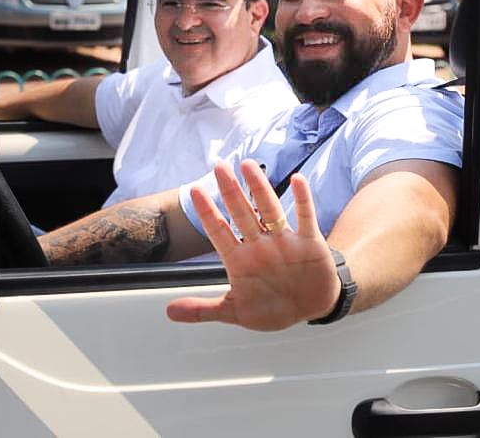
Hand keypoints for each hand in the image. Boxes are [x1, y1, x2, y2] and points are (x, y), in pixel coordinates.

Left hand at [166, 159, 339, 330]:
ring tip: (248, 166)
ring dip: (259, 188)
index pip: (219, 231)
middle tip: (218, 166)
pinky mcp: (309, 243)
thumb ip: (203, 310)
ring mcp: (284, 242)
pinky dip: (302, 199)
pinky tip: (297, 180)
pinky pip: (304, 217)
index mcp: (240, 260)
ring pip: (269, 209)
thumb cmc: (271, 307)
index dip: (207, 212)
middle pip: (242, 213)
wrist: (310, 307)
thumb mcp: (235, 312)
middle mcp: (260, 245)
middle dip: (230, 190)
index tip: (195, 190)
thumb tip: (169, 312)